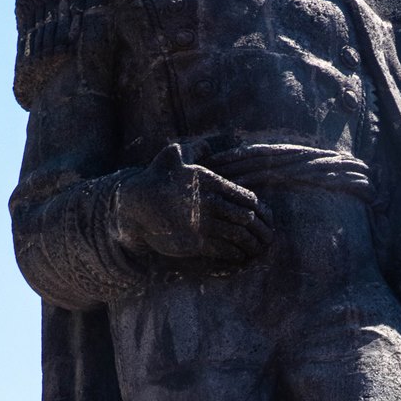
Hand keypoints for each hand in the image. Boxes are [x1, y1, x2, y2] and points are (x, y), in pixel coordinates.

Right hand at [115, 143, 272, 263]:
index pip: (249, 199)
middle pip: (248, 219)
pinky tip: (240, 256)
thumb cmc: (154, 178)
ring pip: (239, 237)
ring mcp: (204, 224)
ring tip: (257, 250)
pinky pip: (224, 250)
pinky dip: (236, 254)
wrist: (133, 205)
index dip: (262, 211)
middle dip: (261, 230)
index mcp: (212, 183)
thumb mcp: (174, 154)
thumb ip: (195, 148)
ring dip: (252, 245)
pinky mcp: (195, 242)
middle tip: (267, 238)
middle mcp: (211, 203)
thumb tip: (208, 143)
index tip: (265, 219)